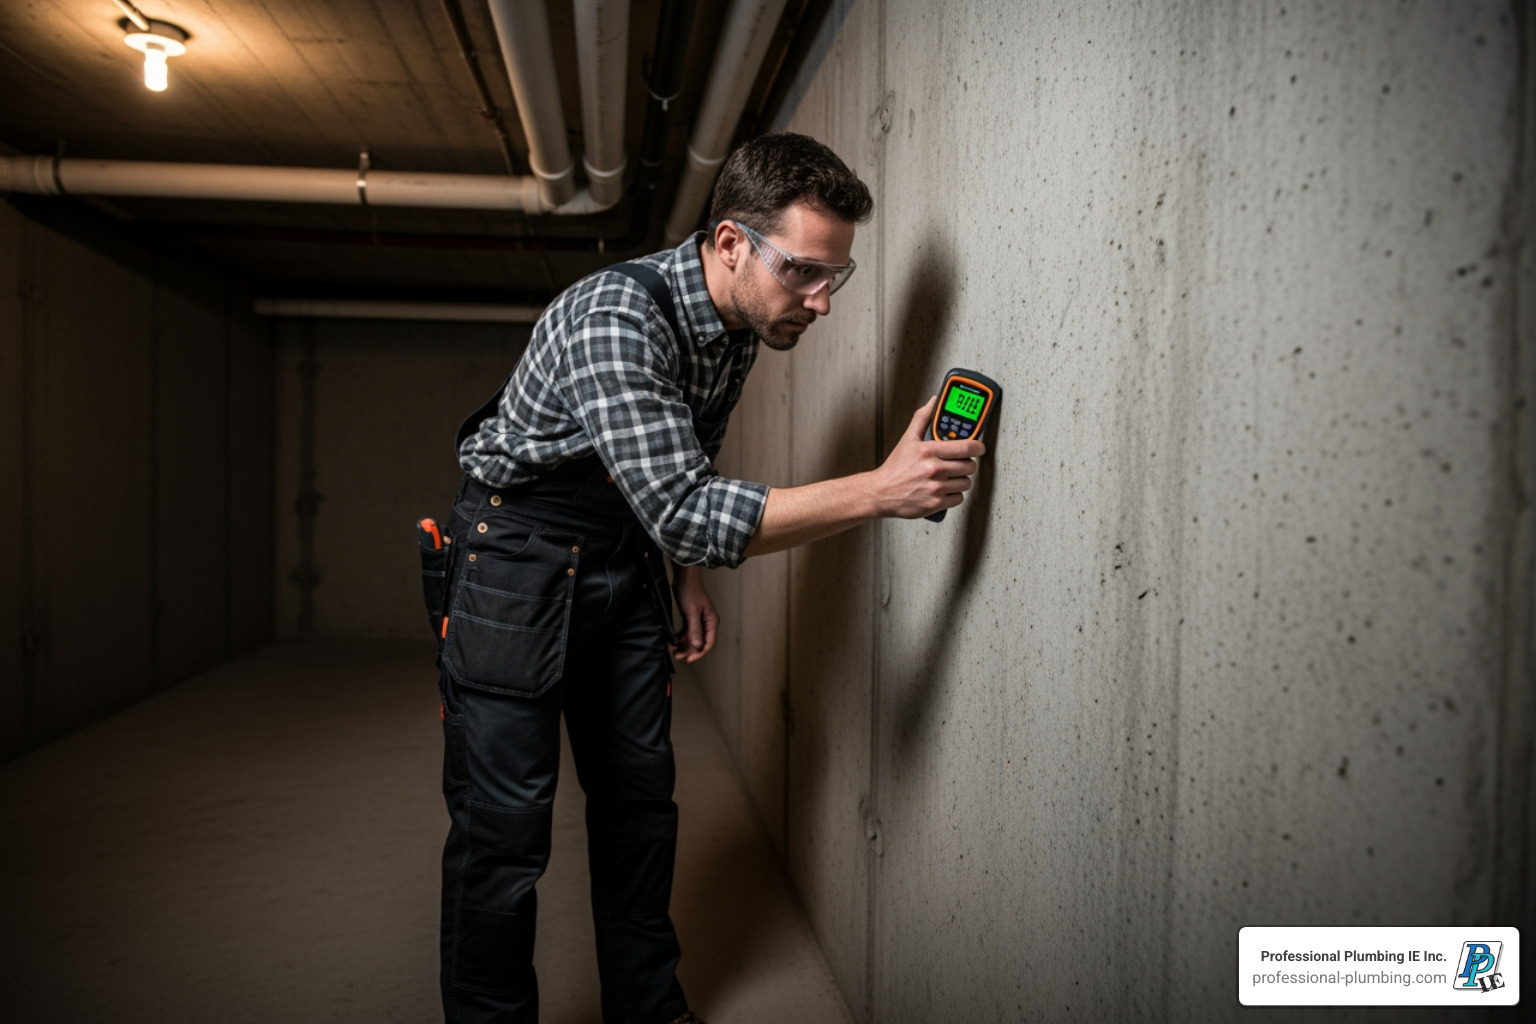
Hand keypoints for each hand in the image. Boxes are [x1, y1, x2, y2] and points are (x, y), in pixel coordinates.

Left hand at [671, 565, 718, 662]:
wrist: (685, 577)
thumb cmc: (690, 592)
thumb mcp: (691, 612)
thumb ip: (695, 629)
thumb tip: (698, 646)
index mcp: (711, 622)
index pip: (709, 643)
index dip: (699, 653)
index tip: (689, 659)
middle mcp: (707, 623)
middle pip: (700, 642)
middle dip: (690, 650)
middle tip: (678, 656)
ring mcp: (699, 621)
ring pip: (693, 638)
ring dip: (685, 645)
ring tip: (674, 650)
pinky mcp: (691, 618)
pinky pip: (688, 632)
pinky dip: (682, 637)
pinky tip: (674, 640)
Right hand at [872, 397, 985, 518]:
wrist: (882, 492)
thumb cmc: (895, 468)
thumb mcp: (908, 439)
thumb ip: (922, 418)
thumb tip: (933, 402)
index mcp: (928, 450)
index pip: (965, 447)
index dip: (978, 447)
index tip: (979, 447)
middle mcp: (933, 469)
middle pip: (969, 466)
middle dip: (966, 464)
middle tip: (959, 463)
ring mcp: (935, 487)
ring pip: (965, 483)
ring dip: (960, 480)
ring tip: (949, 477)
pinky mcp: (936, 503)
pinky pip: (958, 498)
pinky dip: (954, 495)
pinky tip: (944, 489)